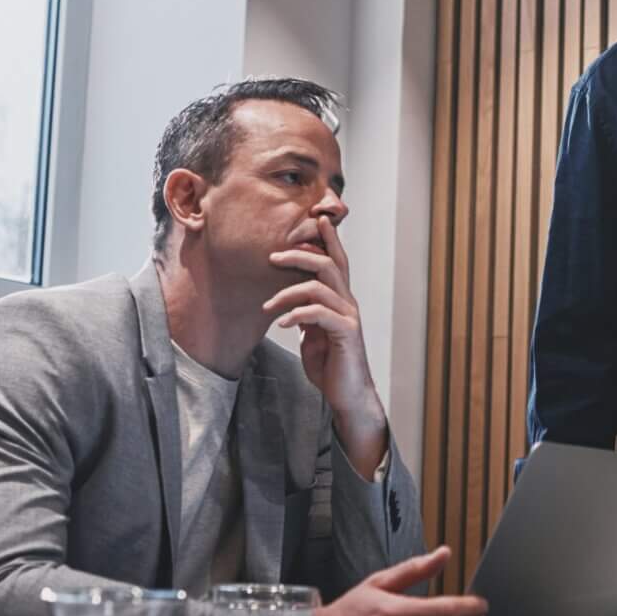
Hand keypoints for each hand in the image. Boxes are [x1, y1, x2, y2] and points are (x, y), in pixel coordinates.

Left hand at [266, 214, 387, 473]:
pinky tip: (282, 324)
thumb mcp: (313, 337)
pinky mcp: (346, 333)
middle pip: (328, 264)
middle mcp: (347, 304)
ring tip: (267, 306)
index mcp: (340, 301)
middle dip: (300, 255)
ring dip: (287, 292)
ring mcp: (349, 317)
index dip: (329, 239)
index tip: (317, 219)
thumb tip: (292, 308)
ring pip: (319, 287)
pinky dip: (296, 314)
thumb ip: (307, 318)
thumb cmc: (331, 367)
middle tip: (273, 256)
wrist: (348, 396)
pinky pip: (318, 313)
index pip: (336, 262)